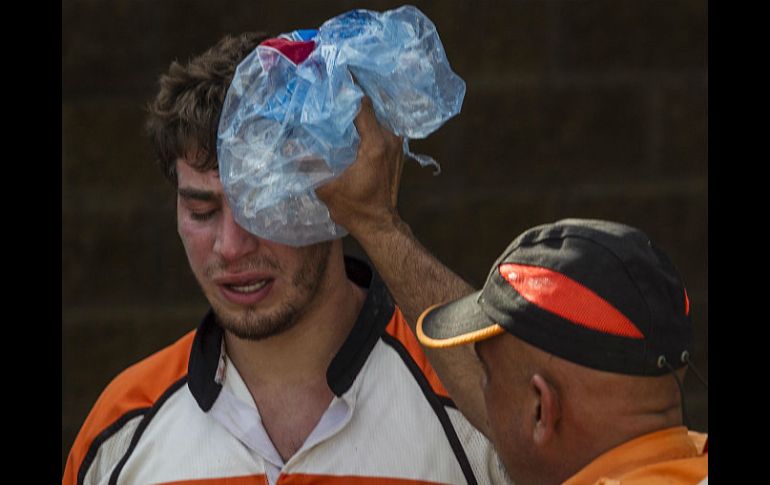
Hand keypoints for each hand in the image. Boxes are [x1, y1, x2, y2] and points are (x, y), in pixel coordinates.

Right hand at [315, 96, 404, 236]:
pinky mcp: (397, 150)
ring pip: (375, 118)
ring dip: (358, 116)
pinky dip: (367, 126)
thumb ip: (308, 164)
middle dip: (348, 104)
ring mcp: (397, 144)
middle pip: (368, 109)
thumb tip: (288, 145)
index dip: (344, 95)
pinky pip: (381, 129)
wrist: (378, 223)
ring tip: (337, 112)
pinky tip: (351, 129)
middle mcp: (390, 139)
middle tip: (328, 100)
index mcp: (375, 144)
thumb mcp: (326, 186)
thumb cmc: (354, 207)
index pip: (361, 105)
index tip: (327, 89)